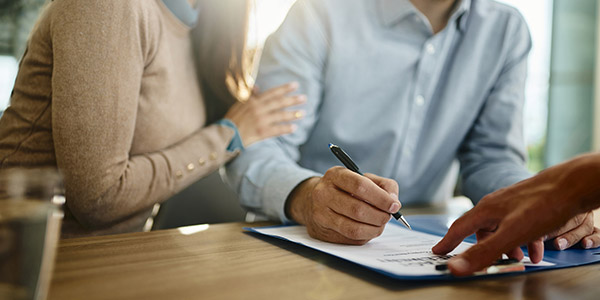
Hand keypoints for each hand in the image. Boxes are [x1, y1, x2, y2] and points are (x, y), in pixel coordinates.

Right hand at [225, 82, 305, 146]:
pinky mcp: (261, 132)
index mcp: (253, 102)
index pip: (272, 93)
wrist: (225, 135)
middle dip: (292, 100)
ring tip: (303, 113)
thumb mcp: (239, 105)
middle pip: (279, 103)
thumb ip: (250, 96)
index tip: (295, 85)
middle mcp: (258, 109)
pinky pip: (276, 130)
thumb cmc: (232, 120)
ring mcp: (260, 121)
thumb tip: (257, 87)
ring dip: (293, 114)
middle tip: (304, 98)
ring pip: (280, 116)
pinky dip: (286, 128)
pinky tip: (294, 128)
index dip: (284, 89)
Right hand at [286, 167, 401, 244]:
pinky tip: (368, 229)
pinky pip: (350, 239)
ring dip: (374, 229)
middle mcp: (323, 194)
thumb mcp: (362, 178)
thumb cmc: (345, 189)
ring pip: (353, 228)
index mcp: (335, 175)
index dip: (381, 198)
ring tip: (380, 224)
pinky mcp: (322, 232)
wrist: (314, 201)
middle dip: (379, 216)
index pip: (360, 186)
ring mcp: (320, 214)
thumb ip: (383, 185)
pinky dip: (365, 236)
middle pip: (357, 209)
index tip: (394, 205)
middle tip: (388, 216)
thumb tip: (394, 201)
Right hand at [432, 155, 599, 275]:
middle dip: (487, 249)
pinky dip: (523, 238)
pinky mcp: (527, 202)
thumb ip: (482, 252)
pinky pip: (518, 223)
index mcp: (486, 210)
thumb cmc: (543, 205)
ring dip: (509, 246)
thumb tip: (454, 267)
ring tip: (523, 257)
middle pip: (481, 230)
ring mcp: (512, 201)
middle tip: (495, 262)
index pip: (459, 228)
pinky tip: (536, 245)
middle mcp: (496, 203)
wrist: (574, 184)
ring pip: (502, 227)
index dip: (448, 242)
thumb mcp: (510, 235)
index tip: (438, 251)